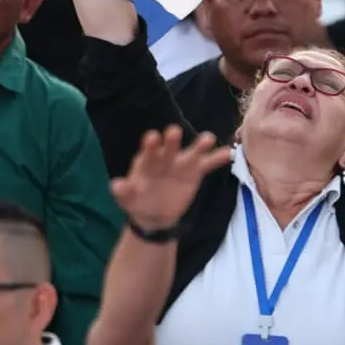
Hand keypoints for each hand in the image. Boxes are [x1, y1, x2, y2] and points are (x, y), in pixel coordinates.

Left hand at [110, 126, 230, 230]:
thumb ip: (123, 191)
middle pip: (169, 147)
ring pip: (191, 153)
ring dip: (199, 145)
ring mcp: (181, 164)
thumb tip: (116, 185)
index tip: (152, 137)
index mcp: (147, 161)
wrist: (154, 213)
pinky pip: (207, 165)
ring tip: (208, 138)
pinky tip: (229, 153)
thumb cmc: (137, 200)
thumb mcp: (127, 199)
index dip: (150, 145)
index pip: (148, 151)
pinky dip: (217, 158)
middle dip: (171, 141)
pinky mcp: (194, 173)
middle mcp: (165, 158)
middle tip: (174, 131)